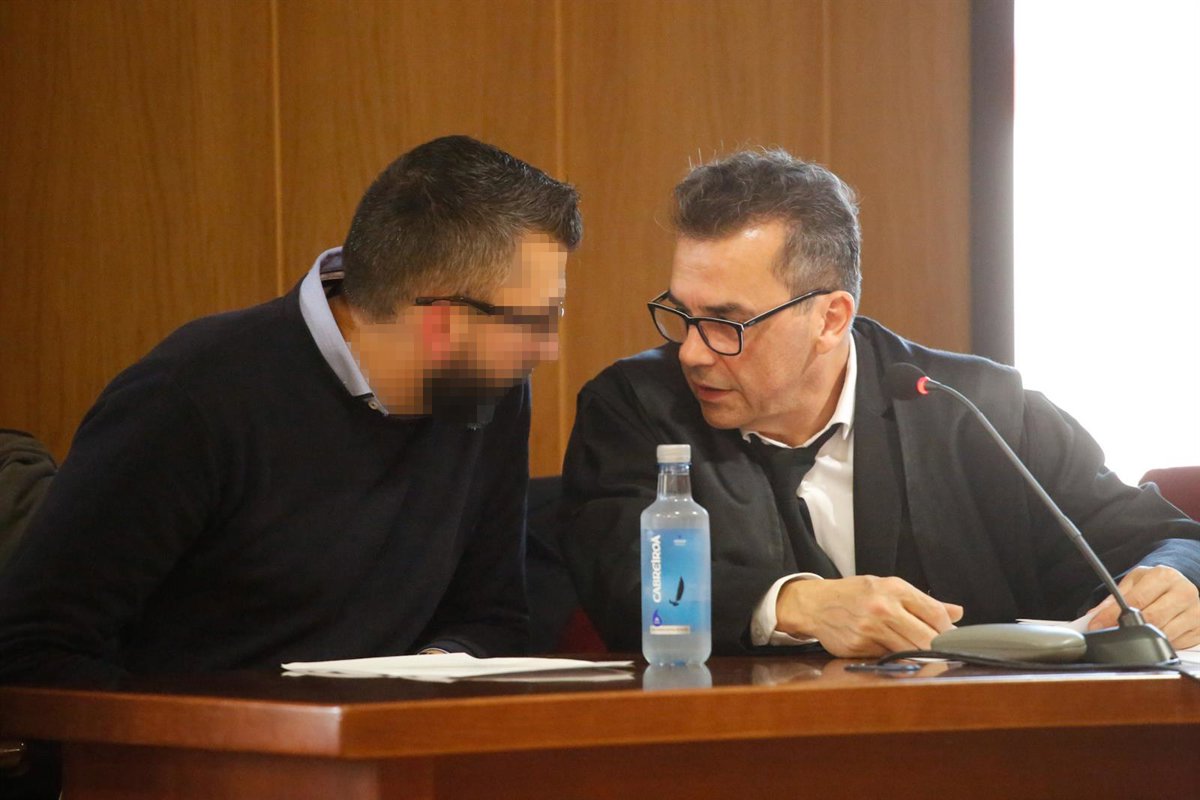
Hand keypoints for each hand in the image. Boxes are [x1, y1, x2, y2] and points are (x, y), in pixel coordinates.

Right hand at [775, 575, 963, 656]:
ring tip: (919, 653)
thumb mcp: (888, 588)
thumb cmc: (855, 594)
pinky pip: (887, 658)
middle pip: (926, 637)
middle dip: (937, 648)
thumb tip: (957, 613)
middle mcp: (883, 607)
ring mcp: (870, 629)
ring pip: (909, 651)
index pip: (935, 613)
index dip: (949, 630)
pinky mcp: (859, 647)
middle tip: (942, 652)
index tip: (952, 637)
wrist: (815, 604)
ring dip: (918, 656)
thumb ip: (923, 602)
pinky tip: (891, 652)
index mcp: (893, 589)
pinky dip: (893, 658)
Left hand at [1086, 565, 1199, 647]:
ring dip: (1146, 638)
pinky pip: (1177, 644)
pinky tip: (1157, 634)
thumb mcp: (1133, 582)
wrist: (1181, 583)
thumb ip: (1113, 599)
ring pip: (1165, 634)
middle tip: (1114, 632)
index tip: (1097, 625)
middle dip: (1129, 629)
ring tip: (1137, 632)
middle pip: (1152, 619)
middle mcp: (1184, 592)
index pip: (1136, 600)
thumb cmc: (1155, 583)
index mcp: (1165, 576)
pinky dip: (1163, 643)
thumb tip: (1094, 617)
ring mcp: (1196, 611)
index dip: (1113, 615)